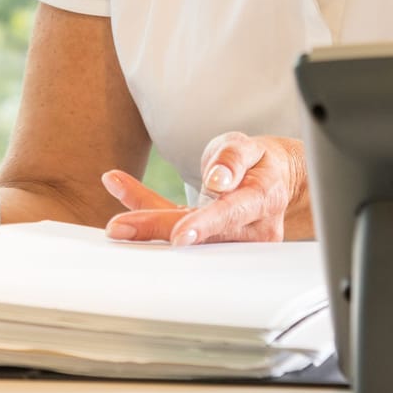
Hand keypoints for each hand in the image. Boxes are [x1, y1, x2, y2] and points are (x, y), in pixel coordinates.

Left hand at [101, 133, 311, 244]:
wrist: (275, 180)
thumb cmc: (259, 162)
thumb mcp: (248, 147)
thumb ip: (232, 158)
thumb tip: (219, 180)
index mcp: (263, 200)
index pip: (232, 214)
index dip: (204, 225)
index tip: (178, 236)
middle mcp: (252, 230)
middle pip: (202, 234)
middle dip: (159, 228)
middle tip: (120, 227)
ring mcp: (232, 244)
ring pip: (185, 235)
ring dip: (148, 226)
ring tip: (117, 223)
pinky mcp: (212, 245)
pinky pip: (177, 230)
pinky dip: (149, 216)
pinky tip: (121, 196)